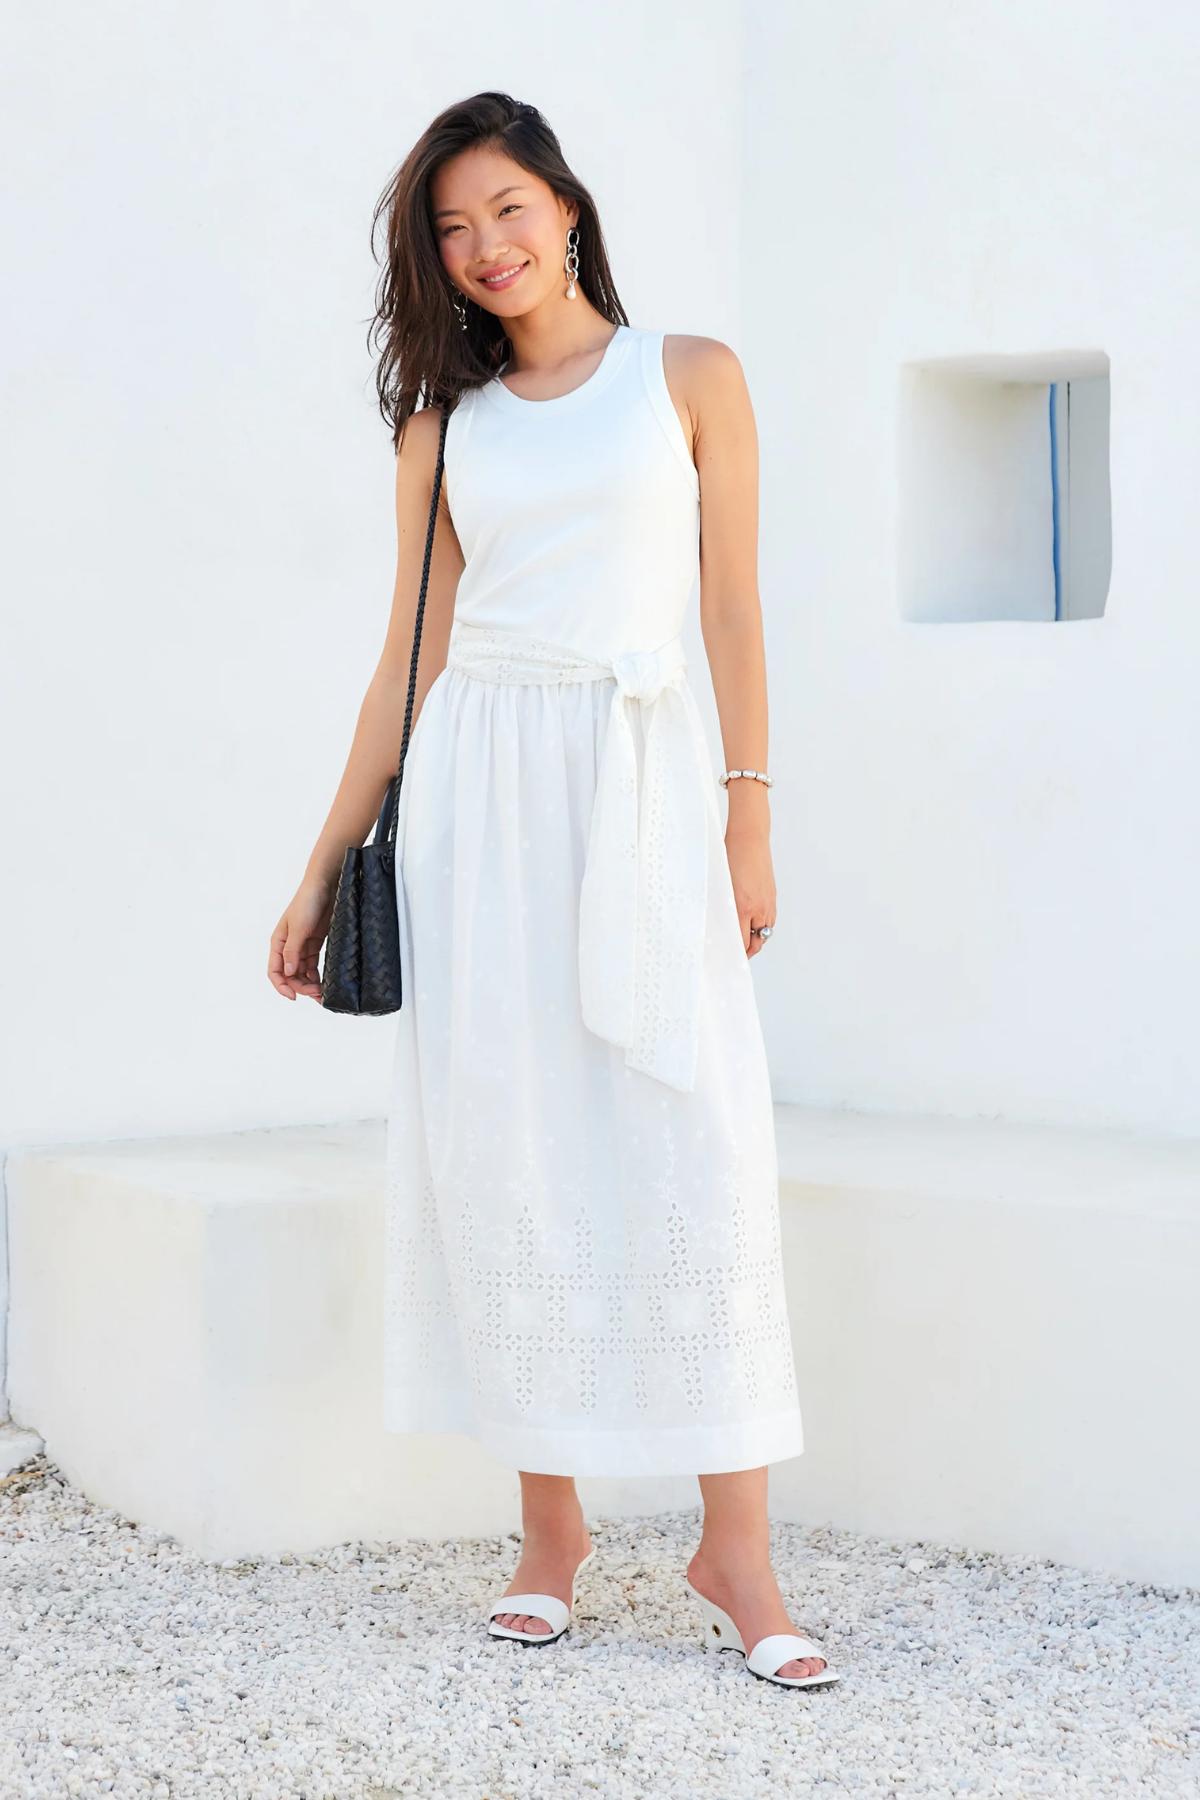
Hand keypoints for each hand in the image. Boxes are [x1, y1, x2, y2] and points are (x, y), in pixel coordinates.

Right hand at [269, 878, 336, 1000]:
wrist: (326, 885)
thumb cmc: (307, 902)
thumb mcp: (299, 927)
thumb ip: (293, 951)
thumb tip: (289, 972)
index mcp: (279, 943)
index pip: (275, 971)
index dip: (282, 986)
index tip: (294, 997)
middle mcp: (289, 947)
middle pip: (290, 975)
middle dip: (301, 987)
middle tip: (317, 994)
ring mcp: (302, 946)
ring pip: (303, 973)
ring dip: (310, 984)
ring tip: (322, 994)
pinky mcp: (316, 944)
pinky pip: (313, 965)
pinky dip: (317, 976)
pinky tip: (325, 983)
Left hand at [725, 816, 775, 958]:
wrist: (749, 839)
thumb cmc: (730, 858)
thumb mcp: (722, 887)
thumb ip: (725, 910)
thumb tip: (722, 927)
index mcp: (742, 908)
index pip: (740, 942)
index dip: (735, 953)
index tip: (727, 959)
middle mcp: (758, 908)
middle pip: (756, 942)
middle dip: (747, 951)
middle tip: (736, 955)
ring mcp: (768, 903)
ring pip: (764, 932)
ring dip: (755, 939)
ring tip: (743, 941)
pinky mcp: (772, 896)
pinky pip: (769, 919)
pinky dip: (762, 926)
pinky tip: (752, 924)